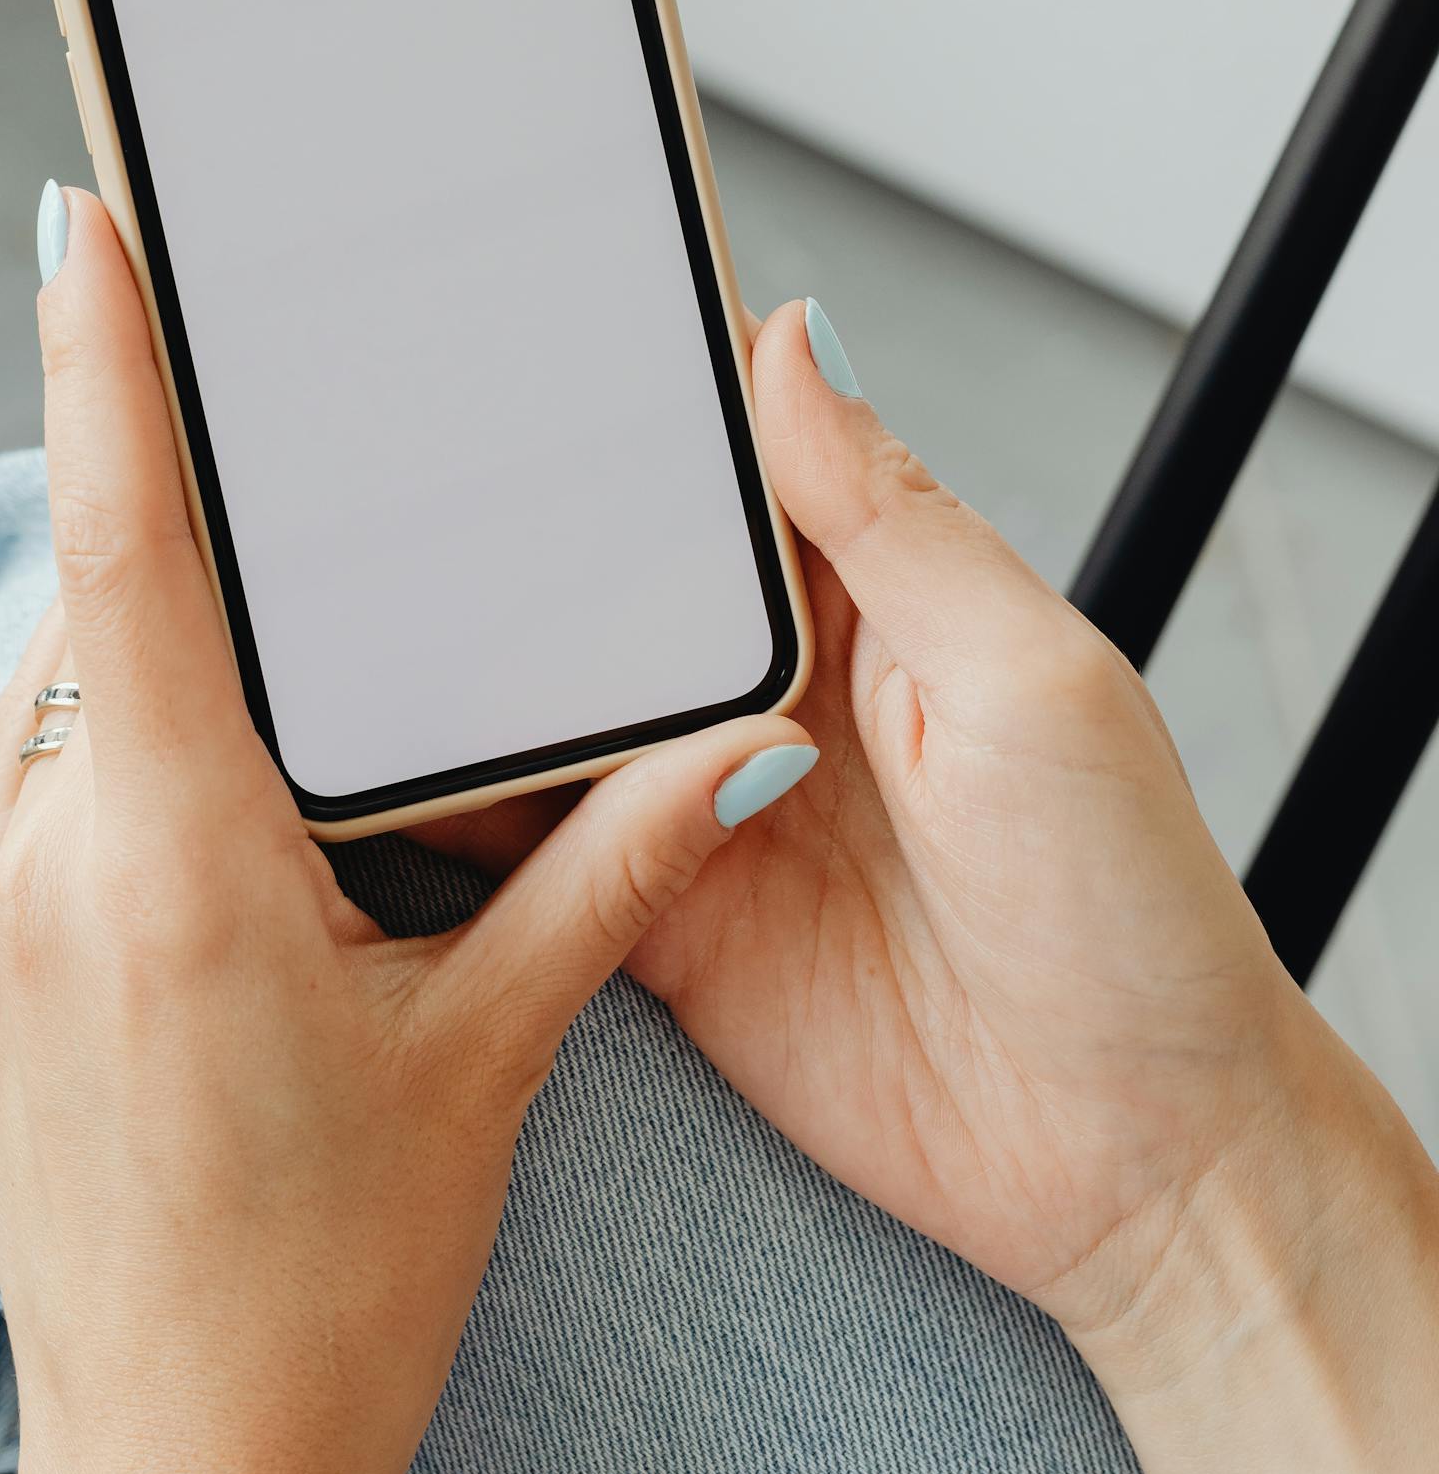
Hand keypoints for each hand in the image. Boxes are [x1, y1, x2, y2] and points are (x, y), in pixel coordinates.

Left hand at [0, 192, 816, 1473]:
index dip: (107, 371)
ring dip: (150, 625)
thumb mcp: (491, 1055)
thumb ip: (616, 864)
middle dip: (175, 502)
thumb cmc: (330, 1294)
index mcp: (177, 863)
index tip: (84, 229)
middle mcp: (48, 869)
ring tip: (272, 605)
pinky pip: (39, 774)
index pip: (127, 554)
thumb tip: (745, 737)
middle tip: (253, 403)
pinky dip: (119, 721)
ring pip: (62, 686)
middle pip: (100, 604)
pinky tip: (219, 760)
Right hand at [432, 297, 1438, 1473]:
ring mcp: (702, 793)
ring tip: (340, 594)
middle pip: (611, 562)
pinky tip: (371, 763)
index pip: (728, 444)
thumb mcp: (1027, 677)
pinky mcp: (656, 910)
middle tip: (384, 450)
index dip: (634, 381)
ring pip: (549, 691)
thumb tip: (796, 335)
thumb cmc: (1129, 904)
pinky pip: (529, 840)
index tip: (516, 313)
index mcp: (871, 581)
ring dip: (464, 652)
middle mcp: (773, 674)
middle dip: (508, 511)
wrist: (1132, 1160)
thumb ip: (894, 517)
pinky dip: (451, 802)